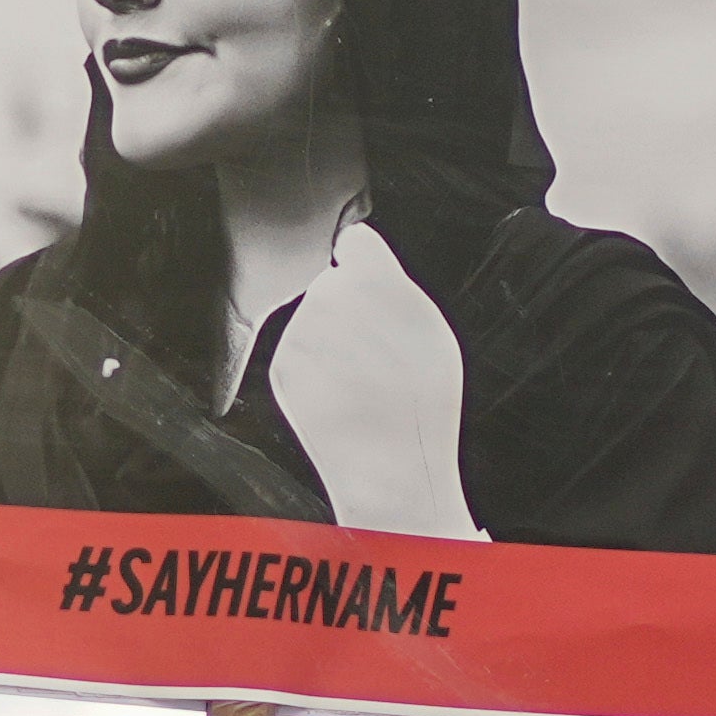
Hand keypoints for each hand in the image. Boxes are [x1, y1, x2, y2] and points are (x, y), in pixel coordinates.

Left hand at [269, 219, 478, 537]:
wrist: (391, 472)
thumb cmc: (423, 408)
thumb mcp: (433, 335)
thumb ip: (396, 283)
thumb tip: (359, 245)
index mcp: (374, 283)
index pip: (354, 242)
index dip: (366, 264)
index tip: (373, 284)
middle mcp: (330, 301)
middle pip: (333, 283)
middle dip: (351, 307)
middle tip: (377, 352)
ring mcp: (301, 335)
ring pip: (313, 318)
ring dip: (331, 339)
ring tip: (360, 380)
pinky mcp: (282, 367)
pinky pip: (297, 351)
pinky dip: (315, 367)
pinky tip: (340, 394)